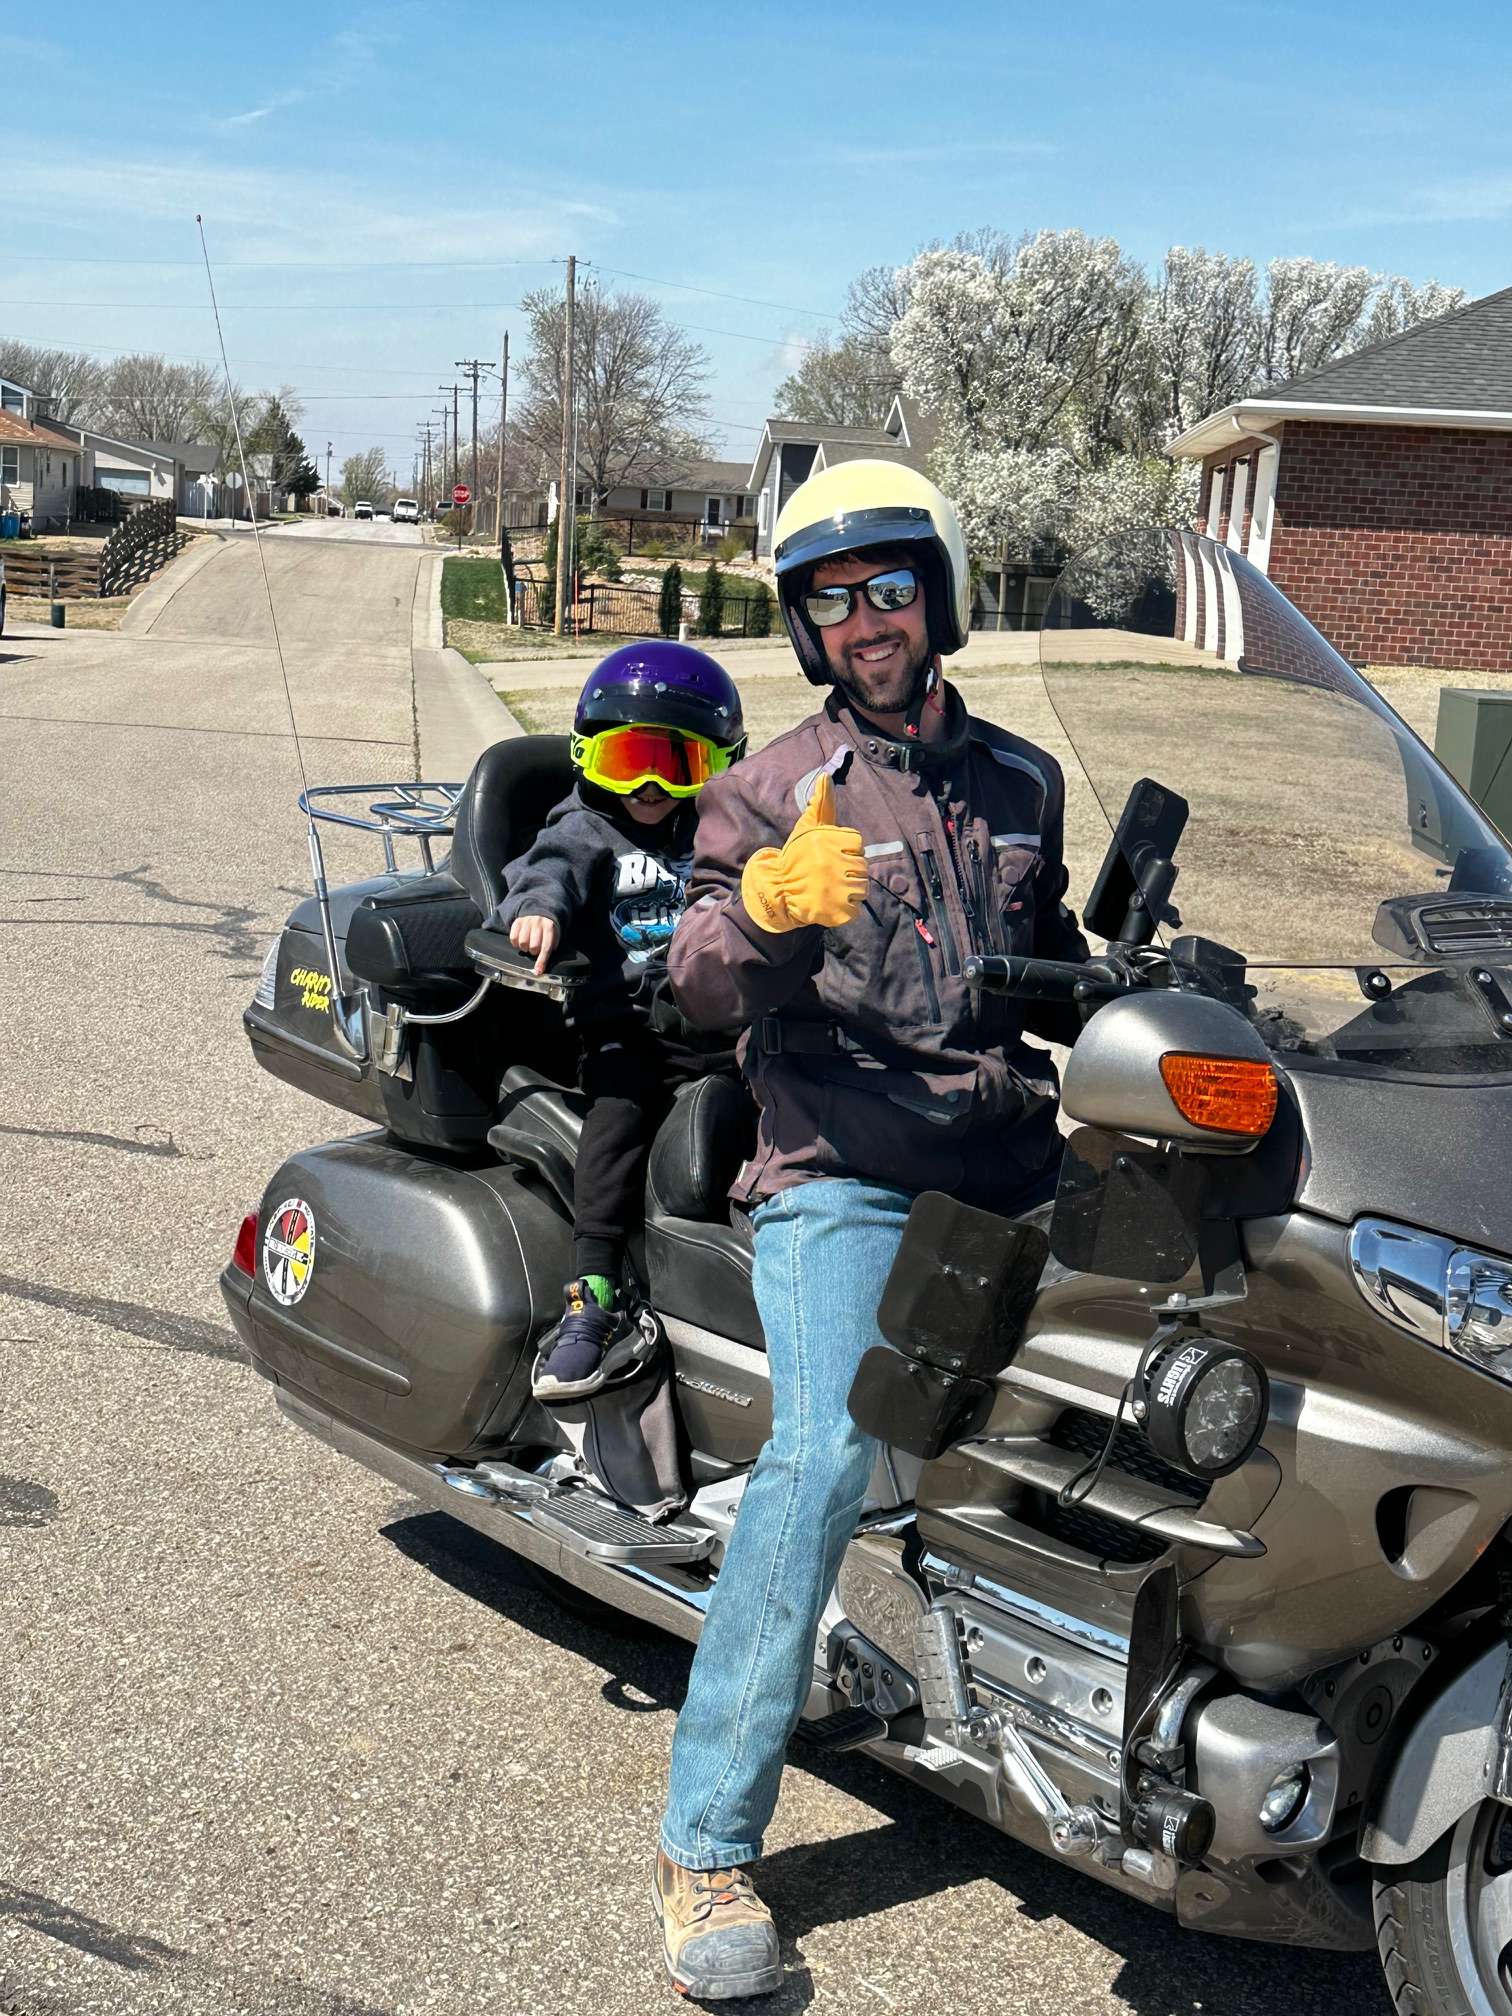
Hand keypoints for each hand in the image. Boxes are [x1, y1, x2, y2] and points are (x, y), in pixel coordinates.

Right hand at [509, 913, 559, 975]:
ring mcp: (527, 921)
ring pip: (522, 942)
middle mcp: (538, 922)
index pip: (546, 947)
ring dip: (525, 947)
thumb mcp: (554, 936)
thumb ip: (550, 949)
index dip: (542, 961)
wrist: (539, 913)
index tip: (538, 971)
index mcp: (549, 927)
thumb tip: (540, 968)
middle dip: (534, 952)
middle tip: (535, 949)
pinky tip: (520, 941)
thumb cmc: (547, 930)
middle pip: (533, 946)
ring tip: (528, 944)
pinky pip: (513, 937)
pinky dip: (516, 943)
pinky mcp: (517, 921)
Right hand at [740, 772, 867, 932]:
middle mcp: (833, 865)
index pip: (857, 843)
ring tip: (831, 887)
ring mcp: (836, 890)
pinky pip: (855, 909)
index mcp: (828, 842)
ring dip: (849, 889)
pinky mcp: (836, 912)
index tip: (830, 855)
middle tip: (828, 874)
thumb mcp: (807, 828)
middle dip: (848, 870)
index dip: (847, 849)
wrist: (777, 890)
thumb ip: (821, 804)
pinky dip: (846, 908)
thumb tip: (825, 776)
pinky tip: (832, 902)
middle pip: (861, 866)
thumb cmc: (795, 857)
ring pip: (861, 888)